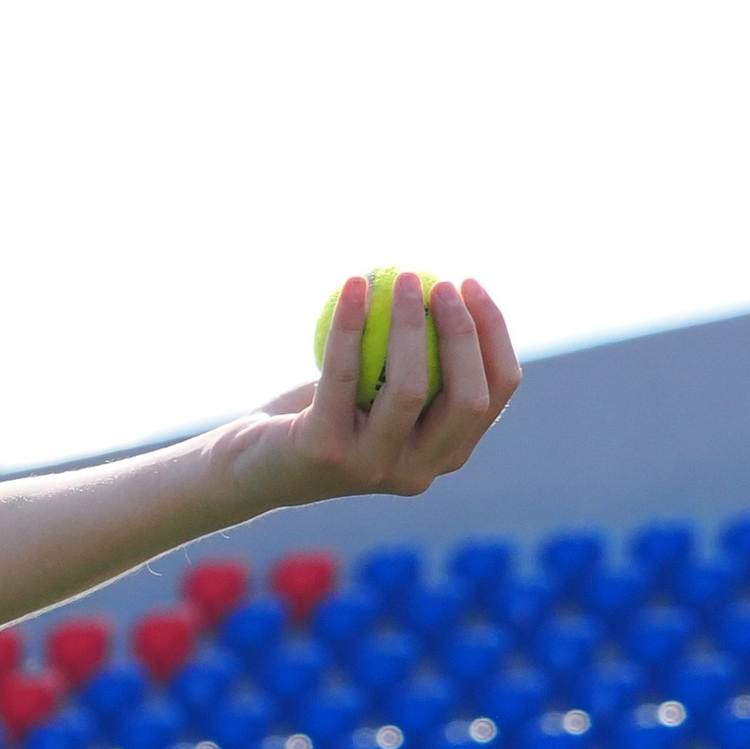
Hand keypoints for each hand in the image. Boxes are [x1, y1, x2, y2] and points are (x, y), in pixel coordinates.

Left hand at [236, 272, 519, 507]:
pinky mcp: (326, 452)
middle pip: (466, 396)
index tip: (471, 284)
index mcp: (446, 454)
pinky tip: (352, 285)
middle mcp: (418, 471)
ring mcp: (373, 468)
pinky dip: (349, 325)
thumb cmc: (326, 413)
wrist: (254, 466)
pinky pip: (343, 376)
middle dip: (463, 332)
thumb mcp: (381, 390)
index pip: (495, 393)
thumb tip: (456, 285)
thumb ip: (422, 360)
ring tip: (398, 277)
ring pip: (410, 388)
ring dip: (409, 323)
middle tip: (440, 281)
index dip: (493, 334)